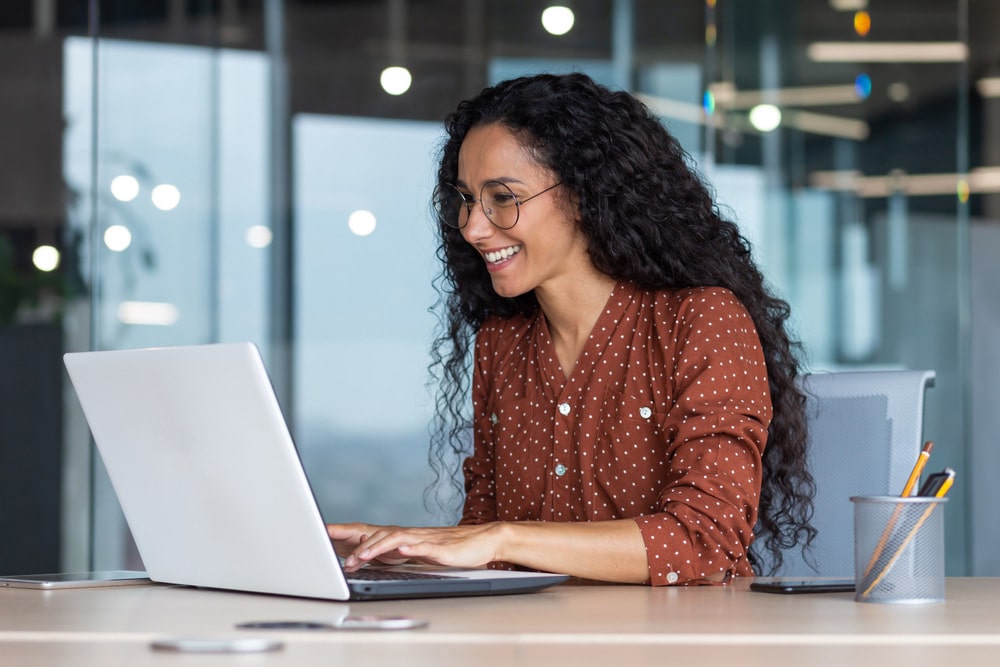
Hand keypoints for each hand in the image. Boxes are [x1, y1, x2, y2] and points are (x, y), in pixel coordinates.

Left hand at [326, 522, 502, 572]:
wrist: (483, 542)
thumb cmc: (451, 548)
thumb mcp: (417, 553)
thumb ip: (397, 552)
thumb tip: (372, 555)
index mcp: (404, 536)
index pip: (370, 532)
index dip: (347, 533)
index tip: (324, 535)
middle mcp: (411, 534)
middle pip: (379, 535)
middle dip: (356, 544)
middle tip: (338, 557)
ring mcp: (426, 540)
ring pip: (397, 540)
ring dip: (377, 548)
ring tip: (362, 556)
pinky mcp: (441, 548)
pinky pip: (424, 547)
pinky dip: (411, 547)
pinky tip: (401, 549)